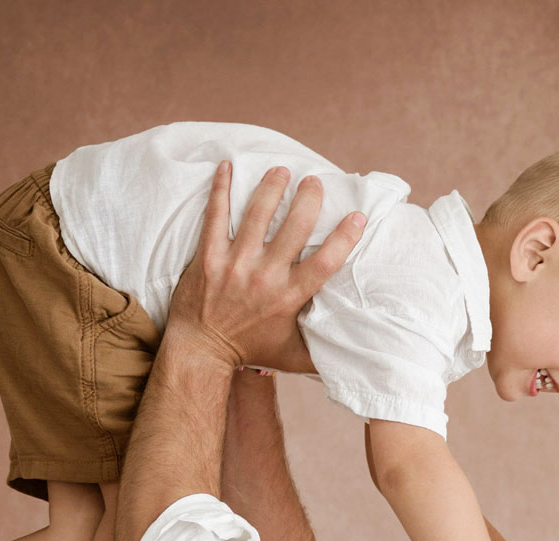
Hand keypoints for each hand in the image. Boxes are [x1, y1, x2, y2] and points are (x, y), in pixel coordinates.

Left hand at [164, 162, 366, 371]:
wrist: (201, 350)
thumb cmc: (250, 351)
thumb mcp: (292, 356)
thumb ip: (321, 354)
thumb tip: (354, 356)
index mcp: (289, 297)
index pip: (324, 262)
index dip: (344, 237)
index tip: (357, 217)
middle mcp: (265, 277)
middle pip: (294, 228)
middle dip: (308, 199)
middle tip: (314, 182)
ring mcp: (235, 264)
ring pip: (257, 215)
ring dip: (271, 187)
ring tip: (282, 171)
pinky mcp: (209, 256)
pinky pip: (215, 215)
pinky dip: (220, 188)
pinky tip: (227, 165)